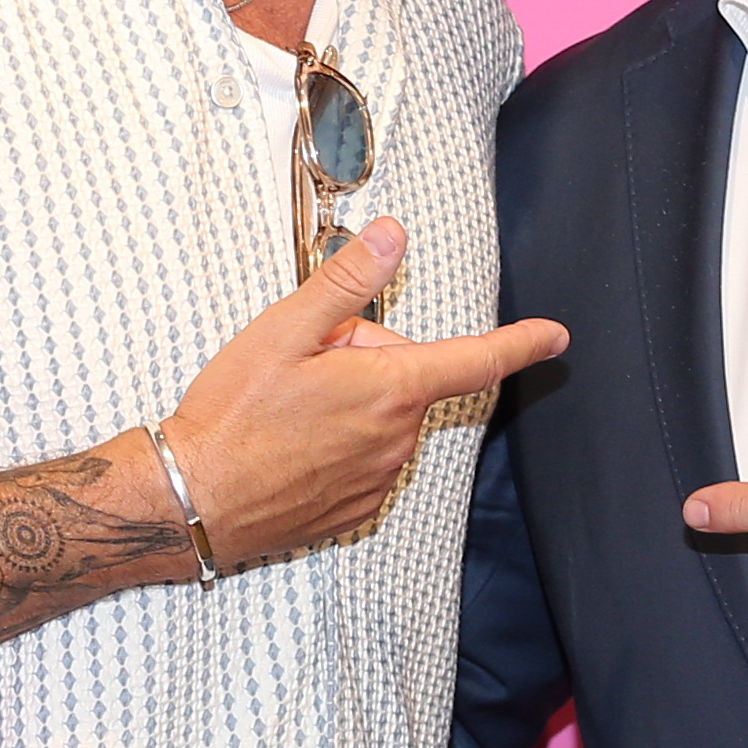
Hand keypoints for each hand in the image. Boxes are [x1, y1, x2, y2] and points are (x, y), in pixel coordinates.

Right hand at [166, 218, 568, 568]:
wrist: (192, 498)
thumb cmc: (231, 416)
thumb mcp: (284, 331)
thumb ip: (347, 283)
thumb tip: (393, 238)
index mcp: (390, 389)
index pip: (477, 360)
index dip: (521, 343)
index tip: (555, 335)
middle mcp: (396, 440)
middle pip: (405, 381)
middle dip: (365, 362)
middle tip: (303, 367)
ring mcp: (378, 479)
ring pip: (382, 421)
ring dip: (349, 405)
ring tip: (287, 412)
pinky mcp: (355, 509)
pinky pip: (364, 461)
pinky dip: (336, 446)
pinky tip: (289, 447)